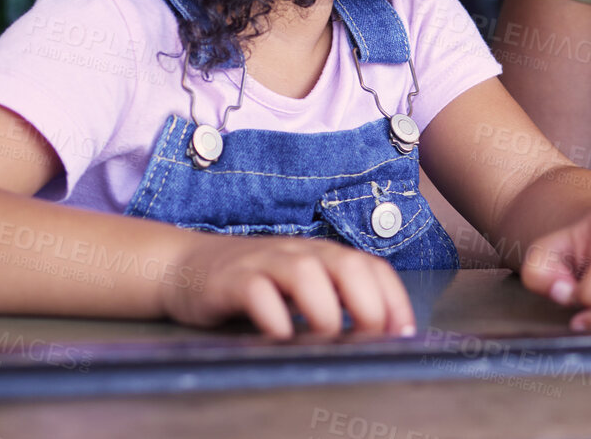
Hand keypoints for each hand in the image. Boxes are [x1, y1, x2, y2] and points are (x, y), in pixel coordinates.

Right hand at [162, 233, 415, 338]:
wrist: (187, 266)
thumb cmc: (254, 283)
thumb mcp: (300, 286)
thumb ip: (335, 301)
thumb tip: (379, 334)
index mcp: (323, 254)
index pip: (372, 267)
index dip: (393, 298)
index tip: (404, 332)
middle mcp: (299, 252)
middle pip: (346, 266)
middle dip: (367, 304)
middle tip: (370, 338)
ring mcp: (265, 262)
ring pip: (306, 274)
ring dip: (324, 310)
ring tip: (326, 338)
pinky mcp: (231, 279)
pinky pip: (257, 292)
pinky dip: (274, 316)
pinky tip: (281, 336)